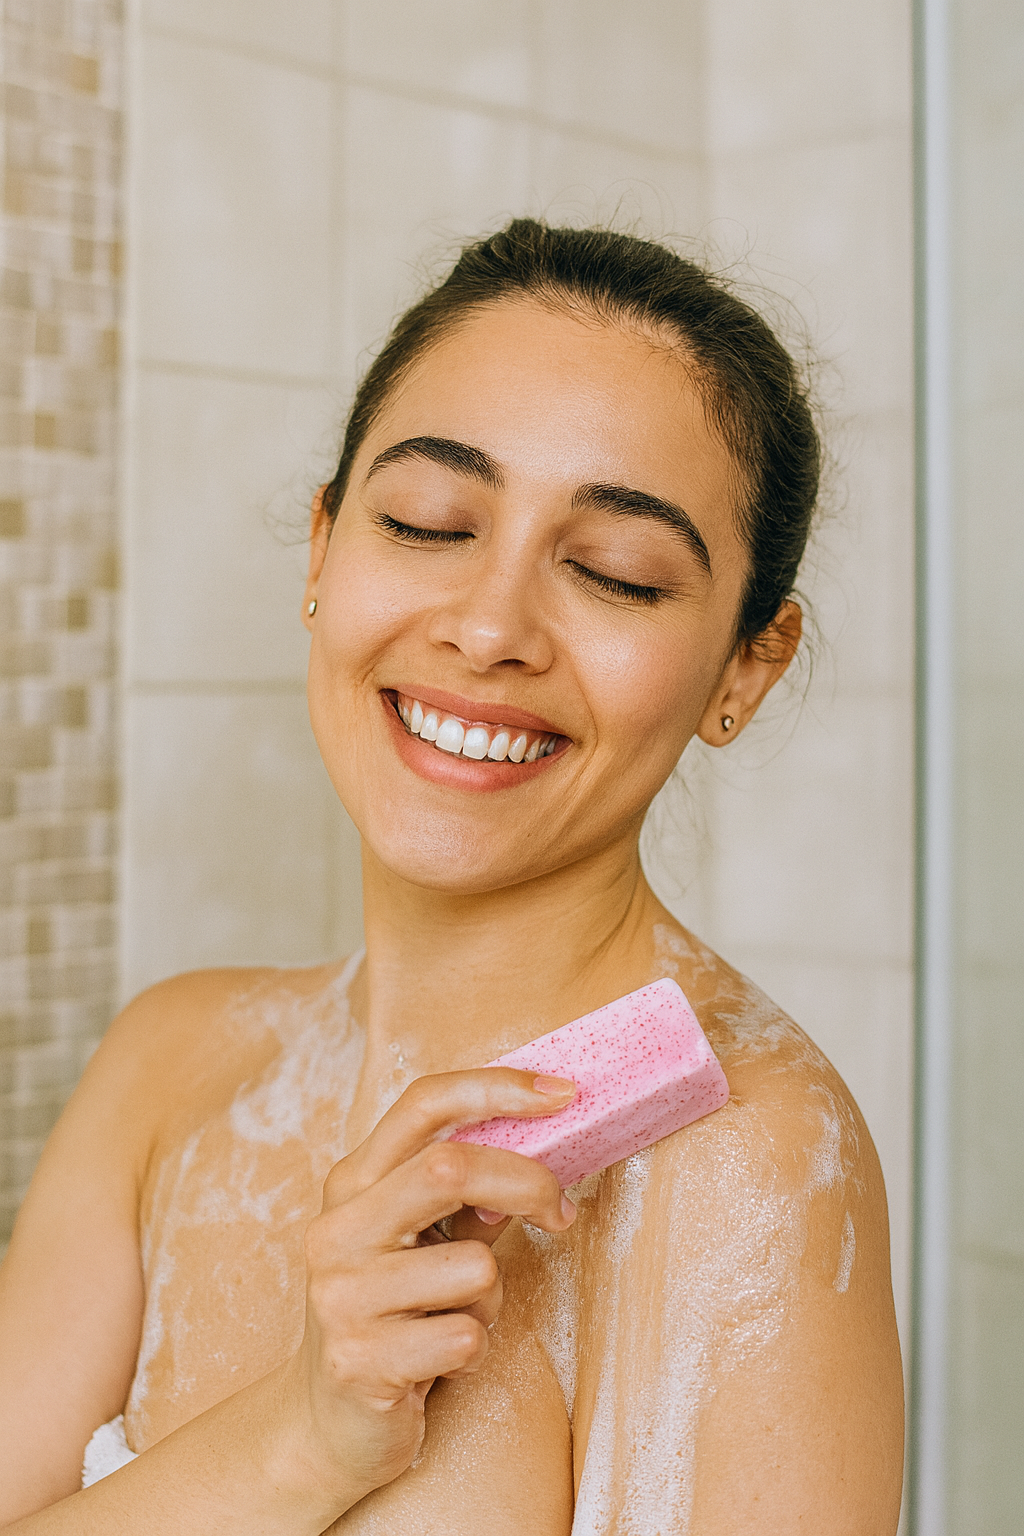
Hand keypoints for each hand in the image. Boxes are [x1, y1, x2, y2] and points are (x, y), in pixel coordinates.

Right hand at [282, 1068, 576, 1510]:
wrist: (327, 1425)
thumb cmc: (393, 1315)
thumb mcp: (420, 1239)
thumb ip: (464, 1193)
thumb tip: (539, 1153)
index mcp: (354, 1182)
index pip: (424, 1103)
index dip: (497, 1087)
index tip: (564, 1092)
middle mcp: (338, 1228)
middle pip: (450, 1168)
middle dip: (526, 1184)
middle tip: (561, 1211)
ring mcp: (342, 1294)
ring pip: (473, 1265)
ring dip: (492, 1296)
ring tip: (456, 1317)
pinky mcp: (359, 1360)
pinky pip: (466, 1336)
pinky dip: (474, 1348)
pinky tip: (438, 1361)